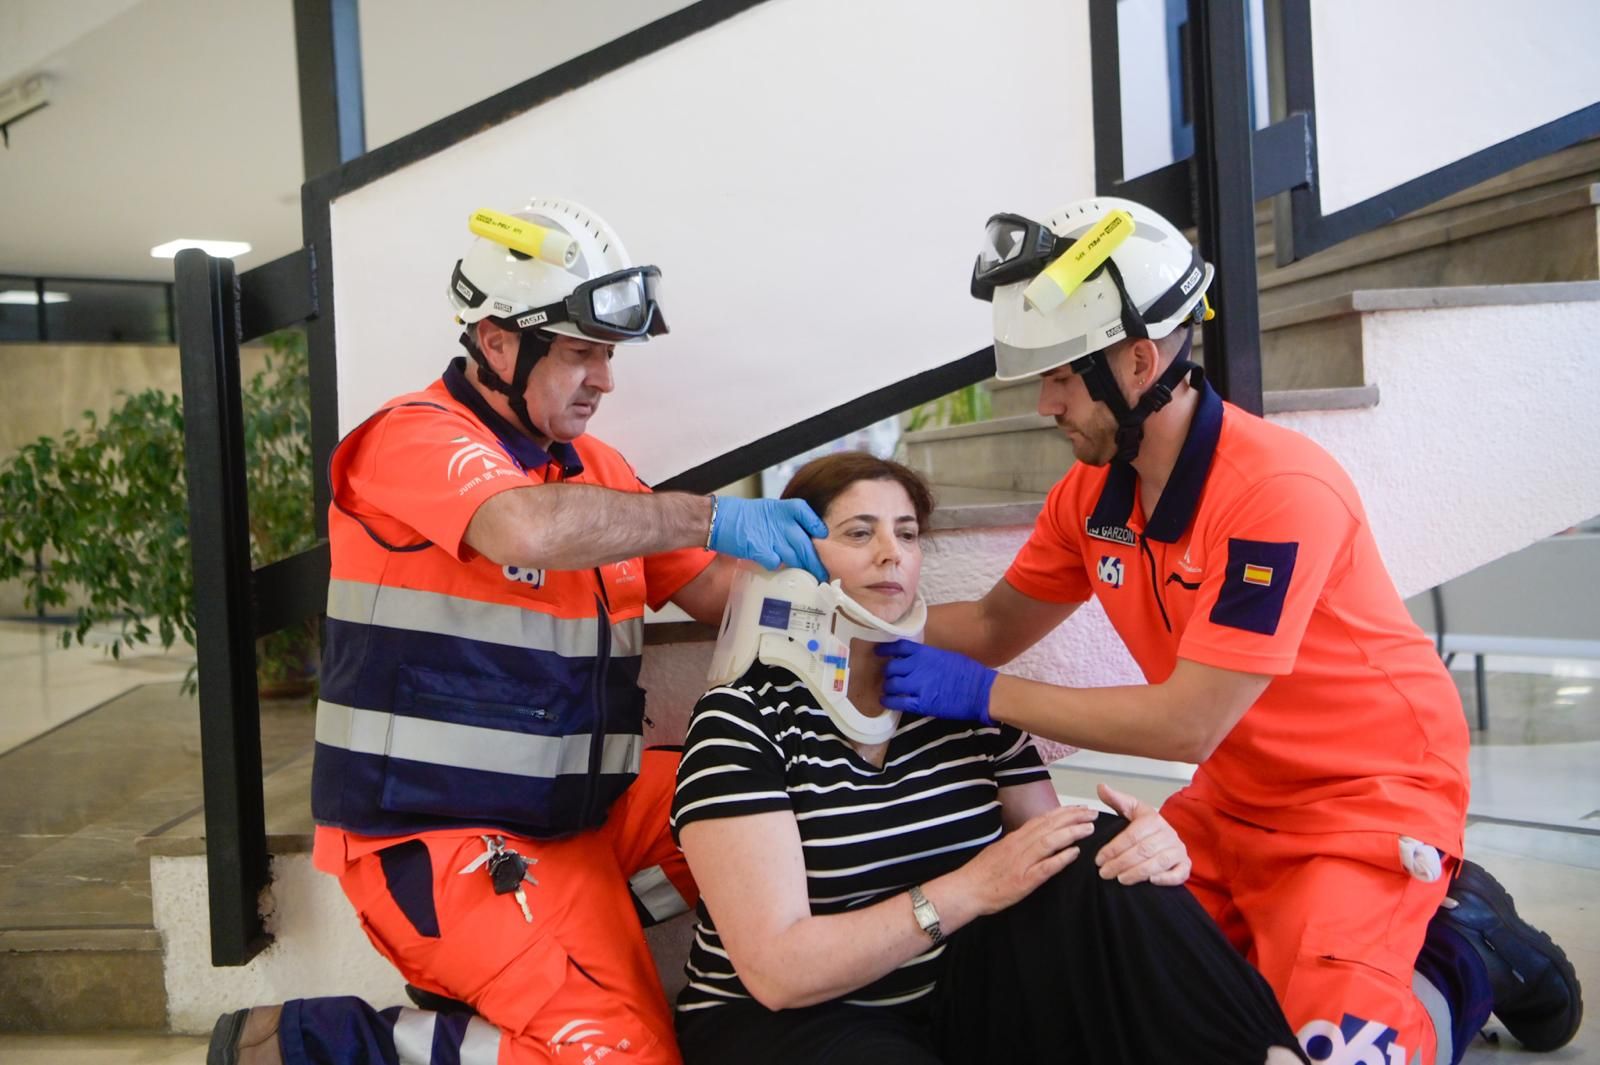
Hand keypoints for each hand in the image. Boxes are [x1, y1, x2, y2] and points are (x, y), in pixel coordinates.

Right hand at [709, 497, 828, 581]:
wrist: (717, 519)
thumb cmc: (742, 517)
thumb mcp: (769, 512)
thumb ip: (785, 523)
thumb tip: (801, 539)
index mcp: (784, 509)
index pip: (809, 516)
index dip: (817, 528)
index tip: (822, 539)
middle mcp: (781, 522)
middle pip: (806, 544)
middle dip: (816, 562)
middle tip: (823, 574)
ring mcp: (771, 536)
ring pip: (795, 556)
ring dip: (802, 569)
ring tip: (809, 579)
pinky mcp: (759, 549)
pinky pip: (775, 563)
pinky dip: (777, 568)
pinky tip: (777, 570)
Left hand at [877, 640, 996, 723]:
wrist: (980, 691)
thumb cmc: (969, 673)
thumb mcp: (946, 657)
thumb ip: (929, 658)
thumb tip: (918, 661)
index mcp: (926, 653)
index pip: (899, 647)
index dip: (886, 649)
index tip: (878, 652)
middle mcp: (918, 667)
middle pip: (891, 667)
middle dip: (888, 672)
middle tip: (889, 677)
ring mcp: (918, 685)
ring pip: (891, 684)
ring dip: (888, 687)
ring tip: (888, 690)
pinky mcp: (921, 703)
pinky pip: (898, 702)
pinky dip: (889, 701)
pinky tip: (886, 701)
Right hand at [954, 805, 1099, 915]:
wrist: (966, 890)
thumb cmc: (982, 873)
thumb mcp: (1000, 850)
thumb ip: (1018, 843)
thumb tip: (1035, 837)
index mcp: (1014, 838)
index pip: (1042, 819)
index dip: (1062, 812)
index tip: (1079, 808)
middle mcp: (1019, 845)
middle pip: (1049, 826)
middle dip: (1072, 818)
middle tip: (1092, 813)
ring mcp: (1021, 862)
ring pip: (1049, 842)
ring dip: (1071, 833)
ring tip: (1089, 829)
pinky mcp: (1023, 881)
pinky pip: (1045, 867)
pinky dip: (1061, 859)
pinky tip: (1074, 853)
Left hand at [1092, 783, 1190, 885]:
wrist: (1165, 837)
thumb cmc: (1145, 826)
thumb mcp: (1131, 810)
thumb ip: (1116, 800)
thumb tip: (1101, 787)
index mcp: (1153, 819)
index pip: (1132, 835)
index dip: (1114, 848)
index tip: (1099, 859)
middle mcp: (1168, 834)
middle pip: (1144, 850)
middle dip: (1122, 863)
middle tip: (1105, 872)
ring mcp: (1178, 850)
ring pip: (1159, 863)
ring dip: (1138, 873)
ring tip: (1121, 879)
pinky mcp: (1185, 865)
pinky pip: (1180, 873)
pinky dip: (1166, 878)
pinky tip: (1151, 881)